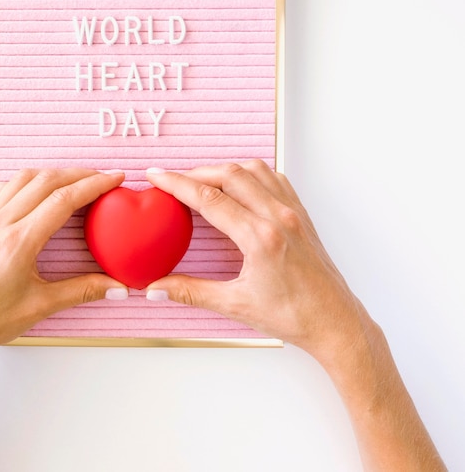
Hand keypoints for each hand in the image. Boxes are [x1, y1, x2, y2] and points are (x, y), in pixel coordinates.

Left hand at [0, 168, 126, 367]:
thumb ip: (83, 291)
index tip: (114, 179)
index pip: (63, 200)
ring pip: (25, 178)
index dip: (93, 185)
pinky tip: (41, 189)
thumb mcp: (41, 307)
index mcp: (18, 242)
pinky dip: (31, 180)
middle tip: (104, 177)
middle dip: (80, 174)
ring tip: (77, 179)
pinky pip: (7, 188)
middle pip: (47, 181)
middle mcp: (1, 224)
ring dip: (55, 173)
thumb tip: (118, 287)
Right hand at [146, 161, 446, 469]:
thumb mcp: (235, 305)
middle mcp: (278, 217)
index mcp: (260, 238)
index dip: (177, 183)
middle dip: (195, 172)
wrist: (335, 322)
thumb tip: (156, 289)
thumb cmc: (293, 316)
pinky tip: (239, 184)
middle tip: (172, 179)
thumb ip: (190, 292)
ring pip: (253, 170)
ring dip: (223, 169)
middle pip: (229, 175)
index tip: (156, 175)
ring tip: (202, 180)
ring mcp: (292, 212)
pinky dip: (250, 173)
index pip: (209, 199)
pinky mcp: (300, 214)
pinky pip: (274, 179)